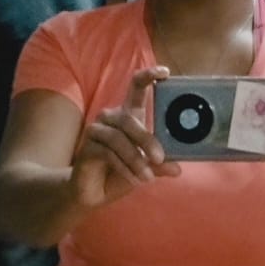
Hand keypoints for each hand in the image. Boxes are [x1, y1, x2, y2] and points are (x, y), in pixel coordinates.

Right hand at [69, 67, 179, 210]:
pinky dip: (124, 167)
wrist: (94, 193)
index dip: (149, 76)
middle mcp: (111, 117)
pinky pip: (108, 153)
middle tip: (160, 158)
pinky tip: (134, 179)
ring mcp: (97, 131)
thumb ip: (159, 165)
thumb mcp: (145, 168)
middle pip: (129, 119)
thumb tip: (177, 169)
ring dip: (135, 159)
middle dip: (146, 140)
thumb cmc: (121, 173)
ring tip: (147, 177)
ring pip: (118, 138)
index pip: (137, 87)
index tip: (165, 72)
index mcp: (128, 114)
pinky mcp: (87, 147)